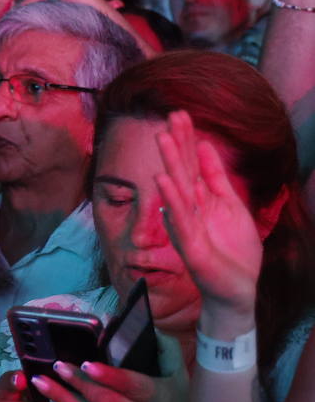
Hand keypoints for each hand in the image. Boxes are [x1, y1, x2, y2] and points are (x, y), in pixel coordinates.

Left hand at [31, 333, 188, 401]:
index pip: (134, 386)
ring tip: (43, 382)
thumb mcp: (180, 378)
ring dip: (64, 400)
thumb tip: (144, 325)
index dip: (109, 376)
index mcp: (162, 399)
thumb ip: (164, 350)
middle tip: (57, 367)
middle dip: (79, 384)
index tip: (87, 364)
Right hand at [155, 110, 263, 319]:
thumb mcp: (232, 206)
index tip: (180, 114)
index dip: (188, 139)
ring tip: (164, 138)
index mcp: (203, 198)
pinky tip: (163, 180)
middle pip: (183, 170)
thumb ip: (217, 178)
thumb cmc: (234, 250)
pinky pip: (179, 218)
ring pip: (177, 189)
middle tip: (169, 117)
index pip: (192, 163)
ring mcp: (188, 225)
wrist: (238, 288)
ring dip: (170, 163)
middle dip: (177, 144)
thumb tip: (207, 146)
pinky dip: (171, 199)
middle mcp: (191, 208)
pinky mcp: (189, 244)